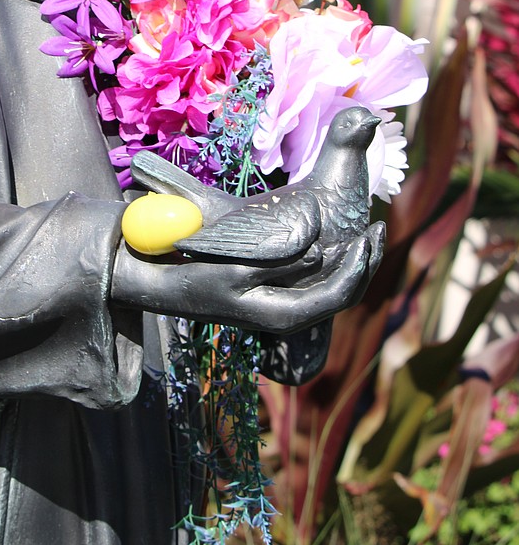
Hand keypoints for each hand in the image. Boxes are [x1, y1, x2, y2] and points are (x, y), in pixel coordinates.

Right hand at [111, 221, 383, 332]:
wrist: (164, 286)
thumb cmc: (196, 275)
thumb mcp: (236, 267)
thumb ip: (280, 260)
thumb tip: (319, 252)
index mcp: (283, 314)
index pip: (338, 294)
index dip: (360, 265)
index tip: (371, 232)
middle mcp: (288, 315)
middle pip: (342, 294)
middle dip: (364, 263)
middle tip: (379, 228)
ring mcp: (282, 306)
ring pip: (331, 289)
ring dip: (352, 262)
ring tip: (367, 232)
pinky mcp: (275, 292)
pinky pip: (316, 282)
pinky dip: (332, 262)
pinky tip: (336, 238)